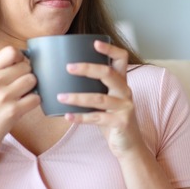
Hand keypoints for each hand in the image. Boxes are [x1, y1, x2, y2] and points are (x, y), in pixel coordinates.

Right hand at [0, 46, 39, 146]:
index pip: (11, 51)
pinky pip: (36, 98)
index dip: (20, 57)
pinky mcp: (14, 110)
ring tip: (22, 94)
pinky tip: (24, 104)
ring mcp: (4, 96)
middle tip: (19, 85)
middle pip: (26, 66)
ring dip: (32, 87)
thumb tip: (28, 56)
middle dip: (27, 74)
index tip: (18, 66)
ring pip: (32, 80)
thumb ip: (2, 67)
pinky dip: (34, 101)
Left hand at [56, 40, 142, 157]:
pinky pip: (98, 118)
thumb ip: (95, 89)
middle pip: (109, 74)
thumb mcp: (107, 101)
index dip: (110, 49)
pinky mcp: (121, 123)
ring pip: (100, 98)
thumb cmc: (113, 120)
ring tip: (60, 97)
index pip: (122, 58)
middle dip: (88, 69)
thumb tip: (64, 78)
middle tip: (68, 67)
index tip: (94, 42)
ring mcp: (125, 107)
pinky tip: (67, 117)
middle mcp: (126, 92)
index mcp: (122, 83)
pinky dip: (81, 117)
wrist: (129, 146)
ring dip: (78, 98)